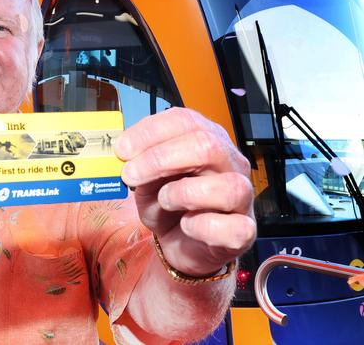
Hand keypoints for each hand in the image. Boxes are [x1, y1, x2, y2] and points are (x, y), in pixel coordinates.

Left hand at [114, 107, 255, 276]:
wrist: (180, 246)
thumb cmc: (167, 207)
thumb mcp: (145, 180)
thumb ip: (140, 165)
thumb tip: (127, 153)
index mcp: (207, 140)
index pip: (185, 121)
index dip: (150, 132)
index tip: (122, 149)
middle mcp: (230, 164)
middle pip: (206, 146)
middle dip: (159, 158)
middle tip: (130, 174)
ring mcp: (243, 198)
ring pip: (228, 186)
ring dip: (183, 193)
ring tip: (164, 200)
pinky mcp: (244, 232)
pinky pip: (233, 228)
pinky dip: (202, 227)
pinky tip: (186, 225)